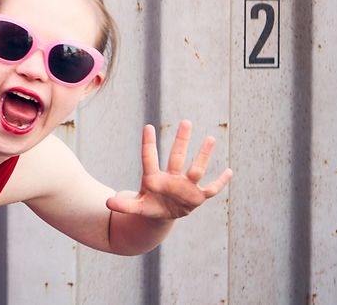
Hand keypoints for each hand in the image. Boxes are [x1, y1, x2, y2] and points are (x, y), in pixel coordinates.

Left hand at [106, 120, 232, 219]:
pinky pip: (211, 189)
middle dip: (182, 141)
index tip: (148, 127)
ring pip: (196, 169)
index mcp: (154, 179)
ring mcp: (185, 186)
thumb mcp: (136, 207)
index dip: (148, 144)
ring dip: (203, 155)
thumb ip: (124, 205)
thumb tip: (108, 203)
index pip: (149, 158)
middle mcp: (171, 178)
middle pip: (176, 157)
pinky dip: (220, 182)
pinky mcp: (197, 197)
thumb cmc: (148, 205)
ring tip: (211, 138)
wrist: (161, 214)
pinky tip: (229, 171)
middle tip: (186, 121)